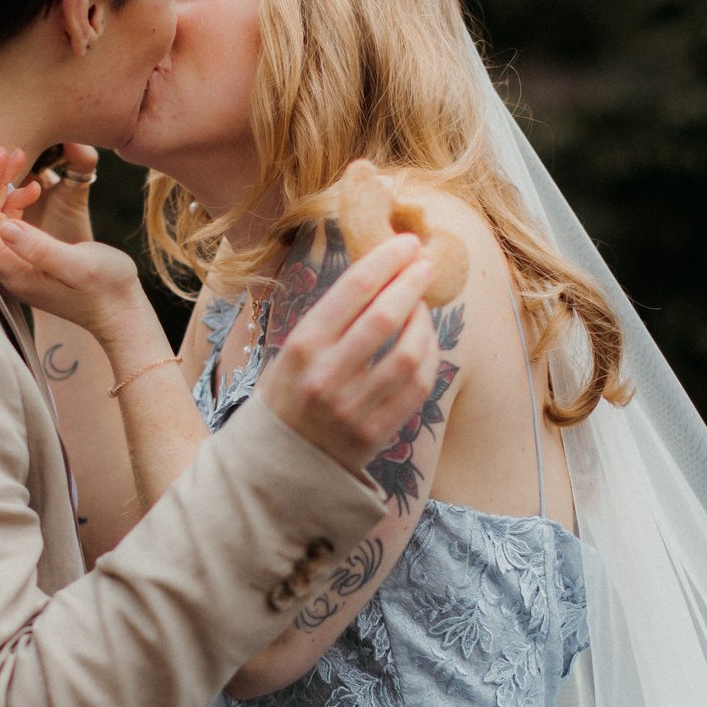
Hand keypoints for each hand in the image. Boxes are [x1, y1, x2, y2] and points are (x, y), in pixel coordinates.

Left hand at [0, 147, 146, 340]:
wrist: (122, 312)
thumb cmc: (107, 290)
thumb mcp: (79, 266)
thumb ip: (40, 249)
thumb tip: (5, 227)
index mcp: (13, 271)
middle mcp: (7, 268)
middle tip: (8, 150)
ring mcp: (17, 263)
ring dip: (1, 186)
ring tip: (21, 157)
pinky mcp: (29, 257)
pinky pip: (9, 223)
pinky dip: (16, 199)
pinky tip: (37, 187)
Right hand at [256, 233, 440, 474]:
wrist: (278, 463)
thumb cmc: (288, 394)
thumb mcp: (292, 351)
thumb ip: (331, 318)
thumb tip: (382, 274)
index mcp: (302, 347)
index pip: (352, 289)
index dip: (386, 260)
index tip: (406, 243)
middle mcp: (326, 376)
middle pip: (385, 316)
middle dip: (411, 283)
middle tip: (424, 265)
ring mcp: (352, 407)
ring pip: (408, 352)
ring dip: (423, 322)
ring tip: (423, 308)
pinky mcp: (375, 432)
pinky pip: (417, 386)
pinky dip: (428, 357)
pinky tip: (425, 343)